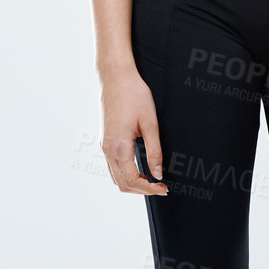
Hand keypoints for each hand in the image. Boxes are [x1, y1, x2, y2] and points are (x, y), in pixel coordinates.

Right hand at [100, 66, 167, 193]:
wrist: (116, 78)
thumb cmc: (134, 95)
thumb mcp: (150, 124)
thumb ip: (154, 151)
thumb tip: (157, 174)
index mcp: (119, 147)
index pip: (132, 180)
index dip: (149, 189)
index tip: (164, 188)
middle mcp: (108, 149)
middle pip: (122, 184)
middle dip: (142, 190)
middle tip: (161, 187)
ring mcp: (104, 145)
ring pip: (115, 177)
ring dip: (133, 184)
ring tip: (152, 180)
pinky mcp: (105, 140)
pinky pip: (112, 167)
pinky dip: (125, 175)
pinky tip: (140, 170)